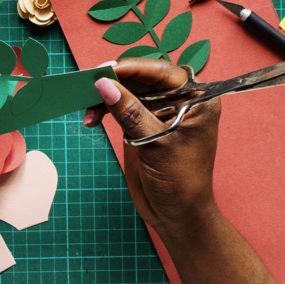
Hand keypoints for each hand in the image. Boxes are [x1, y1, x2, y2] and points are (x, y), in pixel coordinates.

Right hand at [83, 58, 218, 238]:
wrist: (177, 215)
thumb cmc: (182, 181)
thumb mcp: (158, 144)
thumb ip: (131, 113)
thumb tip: (105, 85)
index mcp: (197, 98)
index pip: (162, 72)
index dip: (134, 68)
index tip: (106, 70)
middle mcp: (179, 100)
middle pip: (143, 77)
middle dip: (115, 80)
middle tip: (89, 83)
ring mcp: (159, 111)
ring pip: (128, 90)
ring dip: (105, 95)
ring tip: (87, 107)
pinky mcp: (142, 124)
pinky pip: (120, 107)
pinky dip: (104, 109)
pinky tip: (91, 118)